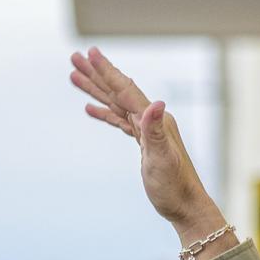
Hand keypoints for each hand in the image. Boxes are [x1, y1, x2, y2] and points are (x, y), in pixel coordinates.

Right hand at [70, 47, 229, 247]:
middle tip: (75, 57)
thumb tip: (156, 103)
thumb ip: (156, 131)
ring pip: (116, 104)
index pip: (125, 90)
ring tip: (74, 77)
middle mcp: (151, 120)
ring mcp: (147, 131)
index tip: (90, 52)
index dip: (107, 71)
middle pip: (118, 91)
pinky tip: (91, 109)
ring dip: (96, 90)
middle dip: (96, 74)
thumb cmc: (174, 187)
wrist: (186, 206)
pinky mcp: (143, 143)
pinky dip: (104, 113)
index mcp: (154, 120)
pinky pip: (119, 122)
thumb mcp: (163, 159)